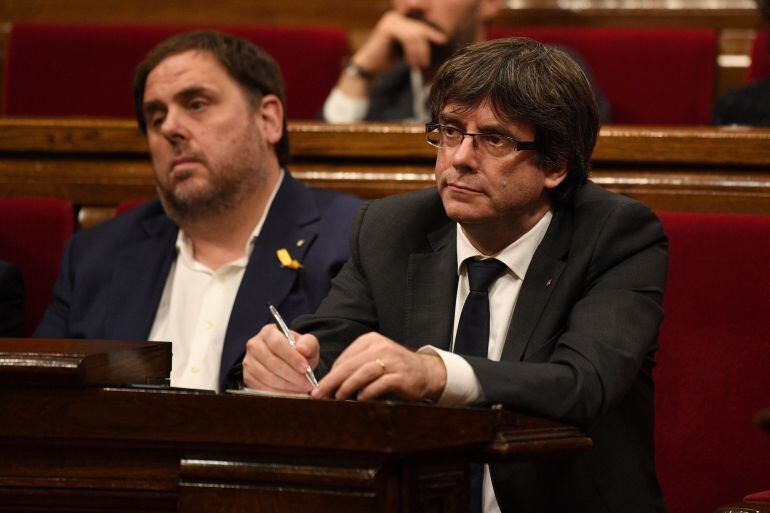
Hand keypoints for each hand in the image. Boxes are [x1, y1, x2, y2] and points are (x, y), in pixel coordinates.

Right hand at [242, 324, 319, 393]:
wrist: (288, 361)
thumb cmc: (298, 350)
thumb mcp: (307, 343)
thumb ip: (308, 343)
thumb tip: (302, 349)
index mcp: (268, 332)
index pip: (277, 344)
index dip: (292, 357)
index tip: (305, 368)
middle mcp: (254, 345)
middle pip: (272, 362)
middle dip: (292, 375)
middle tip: (307, 384)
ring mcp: (248, 362)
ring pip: (267, 377)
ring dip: (286, 386)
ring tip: (301, 389)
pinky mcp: (247, 377)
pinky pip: (261, 388)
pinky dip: (278, 393)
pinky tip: (291, 394)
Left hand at [311, 332, 446, 401]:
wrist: (425, 372)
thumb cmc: (394, 368)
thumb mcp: (374, 359)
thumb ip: (355, 366)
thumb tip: (330, 382)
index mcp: (371, 341)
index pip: (345, 358)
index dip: (330, 374)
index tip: (319, 389)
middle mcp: (381, 347)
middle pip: (350, 365)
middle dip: (332, 381)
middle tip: (319, 395)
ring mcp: (392, 361)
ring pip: (363, 372)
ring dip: (347, 386)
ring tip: (337, 398)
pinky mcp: (401, 375)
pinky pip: (380, 383)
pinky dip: (368, 392)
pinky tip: (360, 399)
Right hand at [353, 10, 447, 73]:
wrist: (370, 72)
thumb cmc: (388, 65)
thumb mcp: (407, 52)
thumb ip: (418, 44)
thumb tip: (442, 40)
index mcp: (400, 21)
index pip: (420, 26)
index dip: (432, 33)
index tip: (443, 41)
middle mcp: (395, 17)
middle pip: (419, 30)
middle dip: (425, 48)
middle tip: (425, 64)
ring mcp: (391, 20)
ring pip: (415, 35)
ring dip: (419, 52)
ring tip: (418, 66)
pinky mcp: (388, 28)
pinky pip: (408, 38)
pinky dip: (412, 52)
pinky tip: (410, 63)